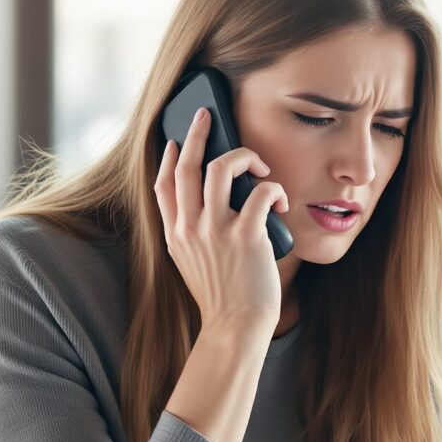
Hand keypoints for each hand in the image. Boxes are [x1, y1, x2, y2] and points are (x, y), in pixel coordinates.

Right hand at [153, 107, 289, 336]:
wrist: (235, 327)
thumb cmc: (224, 297)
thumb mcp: (192, 264)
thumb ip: (193, 234)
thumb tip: (209, 204)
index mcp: (175, 234)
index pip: (163, 185)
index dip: (169, 158)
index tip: (176, 142)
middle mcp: (190, 228)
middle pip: (187, 166)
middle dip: (197, 133)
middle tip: (208, 114)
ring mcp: (216, 231)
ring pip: (219, 168)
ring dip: (243, 157)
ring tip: (259, 167)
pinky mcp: (246, 236)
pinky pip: (259, 192)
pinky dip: (272, 189)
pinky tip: (278, 200)